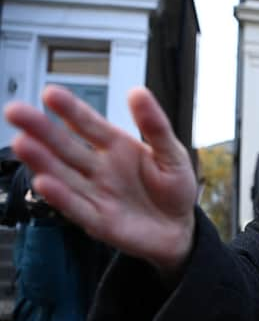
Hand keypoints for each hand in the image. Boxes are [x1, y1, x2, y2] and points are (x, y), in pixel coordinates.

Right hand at [4, 85, 196, 272]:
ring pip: (64, 175)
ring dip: (43, 161)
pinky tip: (45, 183)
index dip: (71, 110)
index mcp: (117, 146)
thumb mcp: (172, 154)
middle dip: (41, 130)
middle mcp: (99, 168)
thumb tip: (138, 92)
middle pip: (66, 146)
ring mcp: (96, 194)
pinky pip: (77, 208)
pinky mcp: (98, 221)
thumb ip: (155, 127)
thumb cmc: (173, 188)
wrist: (180, 228)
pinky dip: (62, 197)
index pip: (89, 124)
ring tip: (23, 144)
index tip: (51, 94)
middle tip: (16, 112)